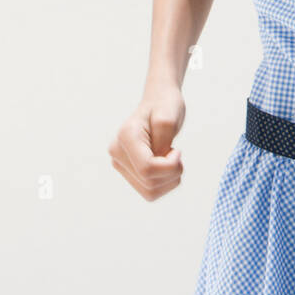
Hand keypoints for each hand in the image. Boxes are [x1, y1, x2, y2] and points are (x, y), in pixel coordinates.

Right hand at [108, 82, 185, 200]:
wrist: (158, 102)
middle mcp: (117, 152)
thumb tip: (156, 164)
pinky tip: (166, 165)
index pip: (147, 168)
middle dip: (171, 172)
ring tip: (170, 158)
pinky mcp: (128, 172)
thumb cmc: (165, 106)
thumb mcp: (170, 117)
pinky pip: (150, 192)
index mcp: (125, 136)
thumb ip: (163, 141)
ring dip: (169, 180)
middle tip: (175, 152)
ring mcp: (120, 164)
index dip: (169, 165)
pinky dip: (165, 183)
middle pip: (149, 182)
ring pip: (150, 192)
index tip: (177, 150)